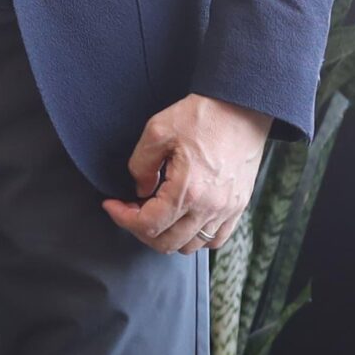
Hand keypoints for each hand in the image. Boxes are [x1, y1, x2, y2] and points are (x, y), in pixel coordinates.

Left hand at [101, 94, 272, 255]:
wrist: (241, 108)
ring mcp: (226, 211)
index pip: (148, 225)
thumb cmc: (203, 116)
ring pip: (190, 246)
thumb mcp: (158, 130)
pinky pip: (214, 240)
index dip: (123, 218)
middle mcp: (209, 208)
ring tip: (156, 213)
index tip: (112, 205)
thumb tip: (140, 190)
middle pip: (166, 243)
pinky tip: (183, 217)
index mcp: (188, 191)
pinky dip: (195, 237)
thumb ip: (141, 164)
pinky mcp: (238, 207)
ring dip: (167, 235)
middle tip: (130, 209)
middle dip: (140, 230)